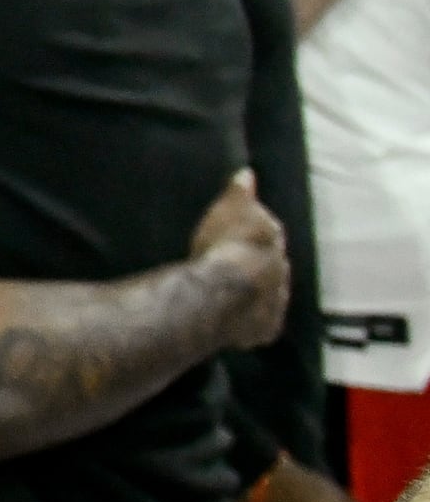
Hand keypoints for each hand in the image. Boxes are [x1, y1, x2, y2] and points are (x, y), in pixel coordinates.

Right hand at [189, 172, 291, 351]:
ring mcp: (275, 300)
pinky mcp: (265, 327)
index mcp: (273, 239)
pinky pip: (261, 320)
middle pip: (272, 263)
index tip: (240, 235)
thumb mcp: (228, 207)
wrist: (219, 291)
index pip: (269, 231)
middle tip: (236, 263)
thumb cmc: (222, 245)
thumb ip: (240, 191)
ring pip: (270, 292)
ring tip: (235, 290)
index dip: (254, 233)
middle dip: (260, 263)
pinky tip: (238, 317)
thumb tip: (248, 173)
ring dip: (259, 290)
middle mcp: (281, 269)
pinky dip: (252, 318)